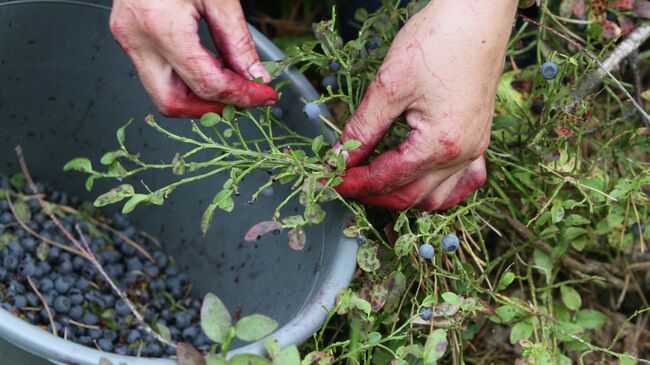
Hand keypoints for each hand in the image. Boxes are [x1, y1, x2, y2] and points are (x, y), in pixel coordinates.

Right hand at [109, 0, 277, 116]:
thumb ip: (238, 42)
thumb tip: (255, 77)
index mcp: (159, 24)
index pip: (205, 83)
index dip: (240, 96)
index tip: (264, 96)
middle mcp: (136, 37)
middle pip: (172, 102)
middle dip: (211, 108)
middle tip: (243, 101)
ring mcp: (128, 38)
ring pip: (161, 93)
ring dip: (199, 98)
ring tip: (230, 86)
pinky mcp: (129, 36)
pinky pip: (157, 74)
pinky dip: (186, 80)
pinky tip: (210, 70)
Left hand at [334, 0, 516, 210]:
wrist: (477, 14)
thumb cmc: (437, 40)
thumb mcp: (389, 85)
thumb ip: (363, 127)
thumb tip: (339, 157)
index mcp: (440, 144)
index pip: (387, 178)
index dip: (353, 182)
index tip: (330, 179)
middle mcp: (462, 154)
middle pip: (410, 196)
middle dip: (373, 194)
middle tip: (345, 182)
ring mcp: (474, 148)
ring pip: (437, 197)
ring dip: (404, 197)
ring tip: (375, 185)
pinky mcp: (478, 137)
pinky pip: (465, 181)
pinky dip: (440, 189)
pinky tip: (423, 183)